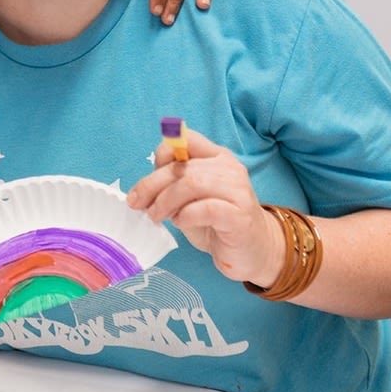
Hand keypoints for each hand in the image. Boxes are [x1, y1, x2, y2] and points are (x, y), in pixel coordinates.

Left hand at [125, 126, 283, 287]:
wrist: (253, 251)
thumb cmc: (216, 223)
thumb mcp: (188, 198)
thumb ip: (172, 184)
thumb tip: (142, 187)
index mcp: (217, 156)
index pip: (187, 140)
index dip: (163, 155)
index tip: (147, 181)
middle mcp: (229, 168)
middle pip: (182, 166)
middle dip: (152, 185)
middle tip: (137, 203)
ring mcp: (237, 190)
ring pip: (192, 183)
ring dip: (166, 201)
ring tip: (157, 216)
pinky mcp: (240, 216)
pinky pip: (205, 208)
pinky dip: (186, 215)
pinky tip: (182, 223)